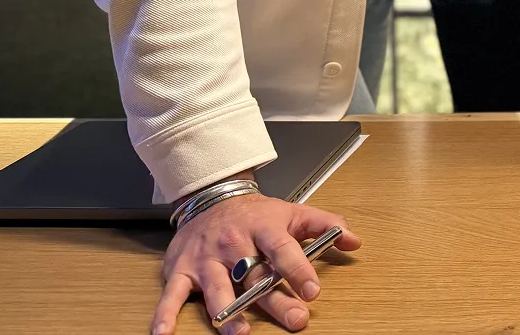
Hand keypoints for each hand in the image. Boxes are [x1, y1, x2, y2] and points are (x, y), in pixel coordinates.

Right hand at [152, 187, 360, 334]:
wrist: (211, 197)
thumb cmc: (256, 214)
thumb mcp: (293, 212)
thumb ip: (326, 226)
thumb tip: (355, 241)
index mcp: (264, 228)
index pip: (284, 249)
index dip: (299, 270)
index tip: (312, 291)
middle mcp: (234, 244)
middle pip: (254, 275)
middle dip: (274, 300)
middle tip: (294, 320)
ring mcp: (206, 259)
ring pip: (217, 287)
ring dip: (227, 312)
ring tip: (241, 334)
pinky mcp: (181, 270)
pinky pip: (172, 295)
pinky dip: (165, 315)